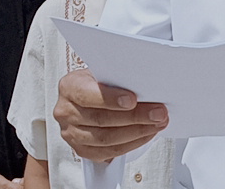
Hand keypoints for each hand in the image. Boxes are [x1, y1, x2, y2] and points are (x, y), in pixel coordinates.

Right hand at [54, 69, 168, 162]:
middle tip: (158, 113)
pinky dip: (131, 144)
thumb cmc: (100, 81)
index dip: (110, 99)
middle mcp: (66, 111)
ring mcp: (71, 133)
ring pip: (106, 139)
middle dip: (134, 117)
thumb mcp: (105, 72)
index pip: (87, 95)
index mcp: (69, 87)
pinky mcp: (81, 150)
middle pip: (101, 119)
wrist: (91, 95)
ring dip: (137, 132)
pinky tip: (146, 134)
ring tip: (157, 124)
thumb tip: (145, 85)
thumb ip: (118, 78)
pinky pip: (108, 153)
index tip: (133, 100)